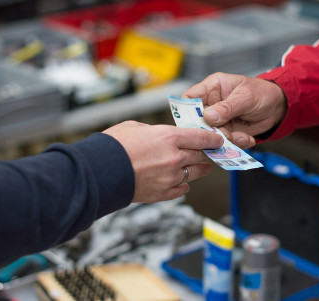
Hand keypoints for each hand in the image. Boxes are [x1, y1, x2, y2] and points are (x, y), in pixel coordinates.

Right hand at [102, 121, 223, 202]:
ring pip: (194, 173)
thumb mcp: (136, 127)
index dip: (213, 139)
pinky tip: (183, 182)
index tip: (218, 140)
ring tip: (203, 168)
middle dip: (206, 154)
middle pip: (200, 156)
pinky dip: (183, 185)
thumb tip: (162, 135)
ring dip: (199, 169)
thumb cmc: (113, 146)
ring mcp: (170, 177)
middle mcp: (174, 158)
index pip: (202, 138)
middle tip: (210, 153)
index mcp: (169, 137)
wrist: (100, 171)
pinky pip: (181, 189)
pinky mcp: (162, 193)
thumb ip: (155, 131)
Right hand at [183, 72, 286, 147]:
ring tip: (241, 136)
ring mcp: (219, 120)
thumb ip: (227, 107)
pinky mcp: (227, 132)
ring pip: (211, 135)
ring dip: (226, 139)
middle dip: (209, 131)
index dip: (185, 111)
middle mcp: (212, 105)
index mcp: (212, 88)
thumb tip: (209, 116)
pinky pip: (225, 142)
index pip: (190, 98)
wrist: (278, 107)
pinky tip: (247, 137)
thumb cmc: (262, 93)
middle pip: (198, 121)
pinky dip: (236, 143)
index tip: (190, 123)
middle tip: (223, 134)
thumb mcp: (245, 97)